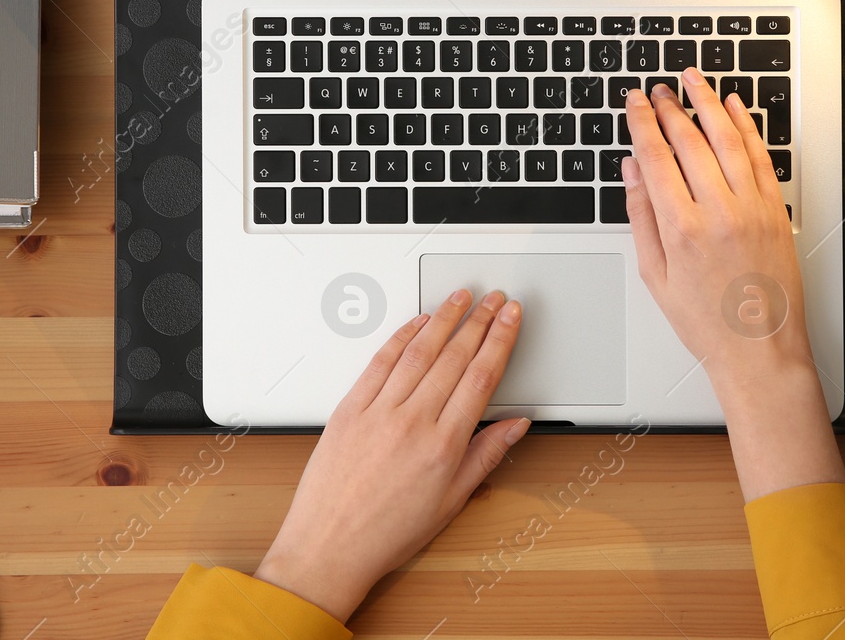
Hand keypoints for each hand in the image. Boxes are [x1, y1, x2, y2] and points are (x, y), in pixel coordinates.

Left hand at [254, 290, 528, 619]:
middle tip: (494, 298)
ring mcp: (378, 412)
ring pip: (418, 352)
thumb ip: (486, 456)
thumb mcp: (451, 501)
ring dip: (444, 319)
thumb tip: (515, 425)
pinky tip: (417, 322)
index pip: (481, 377)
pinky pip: (379, 363)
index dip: (500, 340)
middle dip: (479, 321)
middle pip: (454, 357)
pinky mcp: (349, 409)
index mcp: (443, 446)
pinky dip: (401, 337)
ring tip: (461, 297)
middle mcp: (412, 422)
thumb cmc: (387, 533)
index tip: (511, 318)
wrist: (329, 548)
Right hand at [621, 68, 811, 385]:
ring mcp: (753, 209)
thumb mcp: (655, 274)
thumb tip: (632, 172)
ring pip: (728, 140)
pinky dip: (748, 127)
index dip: (642, 123)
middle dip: (670, 108)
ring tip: (694, 81)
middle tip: (658, 90)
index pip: (656, 157)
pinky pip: (761, 157)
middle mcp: (719, 213)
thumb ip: (641, 216)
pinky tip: (735, 108)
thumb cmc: (706, 321)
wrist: (758, 348)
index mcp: (682, 229)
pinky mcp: (776, 211)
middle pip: (690, 141)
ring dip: (709, 104)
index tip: (635, 102)